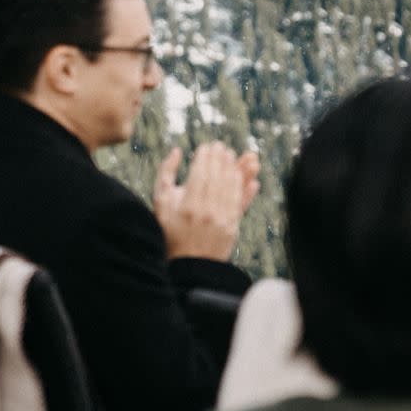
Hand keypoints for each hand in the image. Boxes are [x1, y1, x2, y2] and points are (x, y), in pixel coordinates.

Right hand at [154, 141, 258, 261]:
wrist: (187, 263)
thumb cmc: (170, 229)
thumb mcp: (160, 202)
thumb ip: (165, 174)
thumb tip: (177, 151)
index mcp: (187, 204)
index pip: (201, 173)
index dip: (205, 157)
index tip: (206, 146)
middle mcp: (206, 212)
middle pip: (217, 178)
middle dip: (220, 159)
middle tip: (221, 146)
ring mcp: (221, 220)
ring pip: (231, 188)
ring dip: (234, 168)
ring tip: (233, 155)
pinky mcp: (232, 228)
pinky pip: (241, 203)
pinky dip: (245, 189)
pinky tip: (250, 177)